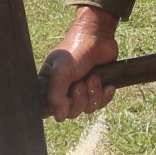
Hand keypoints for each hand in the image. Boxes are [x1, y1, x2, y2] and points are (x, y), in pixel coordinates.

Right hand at [41, 5, 120, 119]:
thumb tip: (59, 117)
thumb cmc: (75, 51)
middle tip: (81, 83)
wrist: (98, 37)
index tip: (66, 97)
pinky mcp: (97, 89)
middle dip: (80, 99)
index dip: (58, 109)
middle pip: (71, 113)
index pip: (47, 110)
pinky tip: (108, 85)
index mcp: (50, 86)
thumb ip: (56, 96)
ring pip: (88, 109)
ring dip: (94, 94)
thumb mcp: (61, 72)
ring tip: (94, 77)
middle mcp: (64, 91)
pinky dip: (105, 96)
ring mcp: (82, 91)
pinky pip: (101, 104)